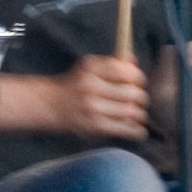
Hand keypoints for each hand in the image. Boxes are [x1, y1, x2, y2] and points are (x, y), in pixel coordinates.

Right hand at [32, 54, 152, 143]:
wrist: (51, 104)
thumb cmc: (77, 84)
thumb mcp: (89, 67)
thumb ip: (112, 63)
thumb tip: (134, 61)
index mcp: (92, 68)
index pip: (125, 71)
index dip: (137, 77)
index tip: (138, 82)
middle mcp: (91, 86)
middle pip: (131, 92)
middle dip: (141, 97)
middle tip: (140, 100)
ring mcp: (92, 107)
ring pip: (129, 111)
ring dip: (140, 114)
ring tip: (139, 114)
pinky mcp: (93, 125)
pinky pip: (122, 128)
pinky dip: (135, 130)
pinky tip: (139, 130)